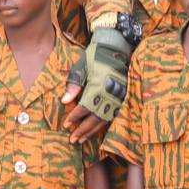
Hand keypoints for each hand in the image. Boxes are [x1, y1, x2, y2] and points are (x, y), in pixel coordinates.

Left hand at [63, 26, 132, 140]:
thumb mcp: (81, 67)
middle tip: (73, 140)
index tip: (66, 125)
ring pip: (104, 120)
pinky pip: (112, 116)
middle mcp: (109, 95)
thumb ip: (73, 84)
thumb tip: (65, 101)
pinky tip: (95, 130)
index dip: (74, 118)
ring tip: (82, 140)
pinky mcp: (122, 98)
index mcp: (98, 87)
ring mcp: (118, 98)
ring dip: (92, 131)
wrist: (116, 48)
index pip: (84, 108)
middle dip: (83, 130)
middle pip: (95, 118)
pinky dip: (103, 124)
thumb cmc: (95, 56)